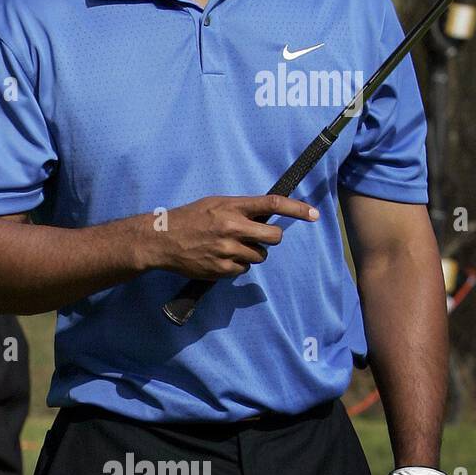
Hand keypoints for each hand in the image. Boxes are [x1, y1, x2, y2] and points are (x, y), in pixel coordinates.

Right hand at [149, 194, 319, 279]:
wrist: (161, 240)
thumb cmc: (189, 218)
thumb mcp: (214, 204)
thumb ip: (240, 208)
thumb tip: (266, 215)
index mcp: (232, 208)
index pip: (272, 204)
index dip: (297, 209)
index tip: (314, 214)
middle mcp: (232, 228)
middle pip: (273, 237)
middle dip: (270, 238)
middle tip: (259, 237)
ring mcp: (227, 250)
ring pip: (259, 256)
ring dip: (250, 253)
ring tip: (229, 248)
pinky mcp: (221, 269)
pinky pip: (243, 270)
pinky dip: (236, 266)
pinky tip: (219, 259)